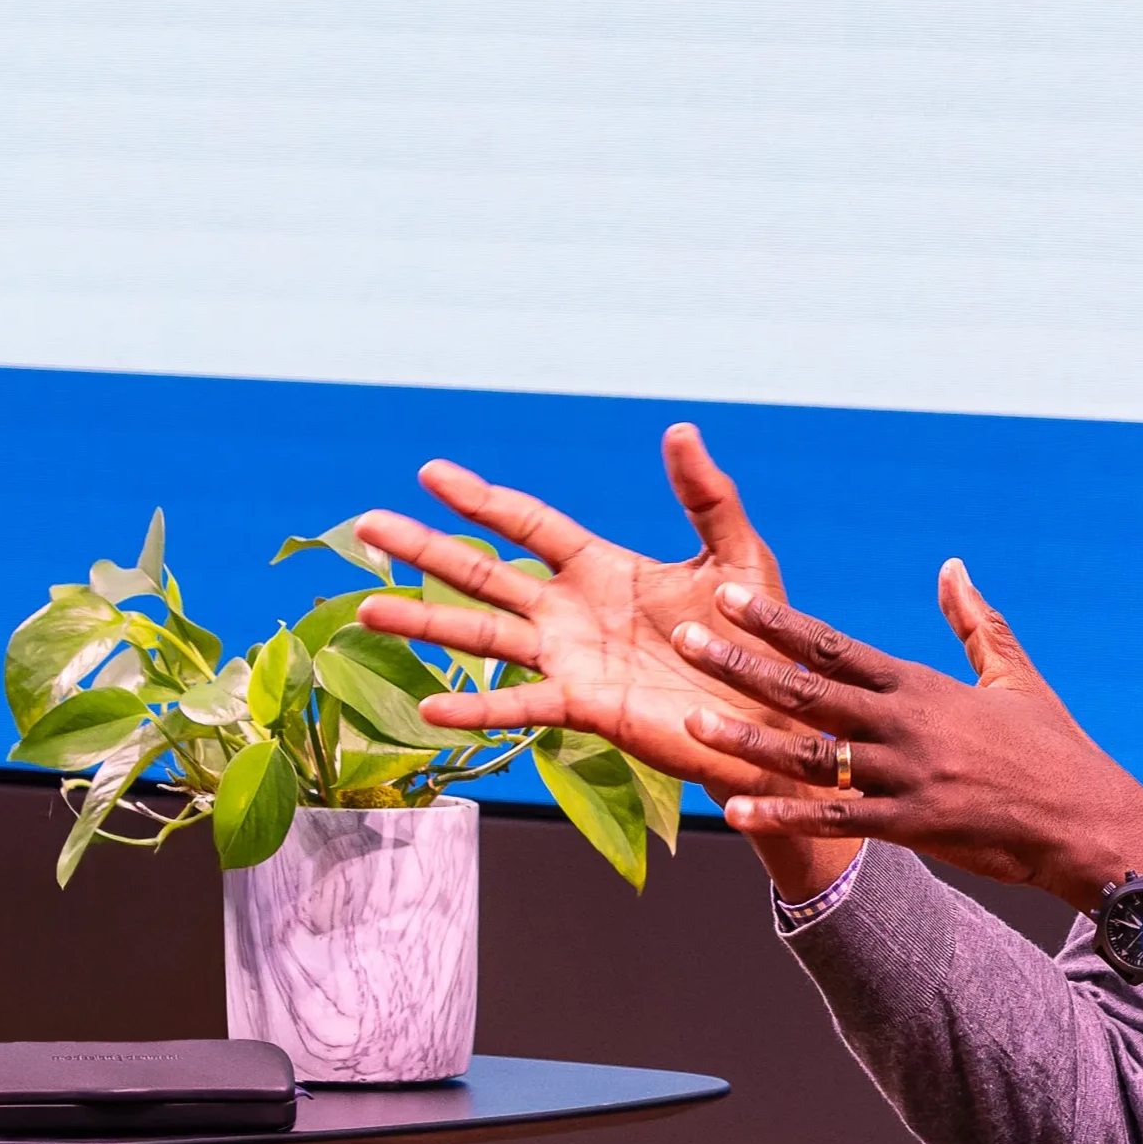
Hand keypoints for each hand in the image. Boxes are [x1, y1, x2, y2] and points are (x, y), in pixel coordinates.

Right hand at [351, 427, 807, 791]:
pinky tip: (429, 713)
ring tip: (367, 610)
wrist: (776, 714)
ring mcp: (569, 662)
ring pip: (481, 637)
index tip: (429, 472)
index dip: (478, 498)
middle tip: (366, 523)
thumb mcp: (737, 555)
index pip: (525, 524)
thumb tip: (680, 429)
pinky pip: (519, 707)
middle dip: (424, 549)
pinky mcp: (584, 709)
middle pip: (481, 573)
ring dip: (424, 624)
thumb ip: (706, 496)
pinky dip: (475, 710)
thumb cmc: (759, 638)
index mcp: (599, 569)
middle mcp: (570, 612)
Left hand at [677, 561, 1142, 910]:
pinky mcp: (909, 825)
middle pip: (807, 688)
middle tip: (683, 639)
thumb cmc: (1053, 750)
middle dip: (740, 664)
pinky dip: (782, 814)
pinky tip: (733, 808)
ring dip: (745, 738)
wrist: (1088, 823)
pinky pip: (832, 820)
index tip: (727, 597)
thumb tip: (953, 566)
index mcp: (921, 685)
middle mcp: (905, 724)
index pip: (834, 644)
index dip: (777, 621)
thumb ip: (976, 621)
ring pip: (809, 754)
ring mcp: (904, 776)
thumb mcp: (1015, 676)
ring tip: (688, 721)